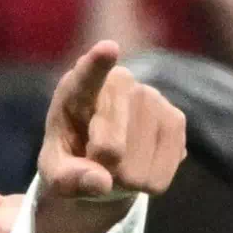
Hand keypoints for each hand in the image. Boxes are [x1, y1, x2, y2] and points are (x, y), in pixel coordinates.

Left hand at [36, 41, 186, 232]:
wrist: (104, 160)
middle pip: (110, 149)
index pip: (88, 76)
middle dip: (99, 170)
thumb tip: (102, 182)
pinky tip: (139, 165)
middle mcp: (119, 82)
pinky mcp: (176, 119)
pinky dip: (147, 184)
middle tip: (93, 160)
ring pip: (137, 168)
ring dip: (124, 179)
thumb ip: (67, 178)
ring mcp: (152, 97)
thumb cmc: (71, 159)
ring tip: (116, 162)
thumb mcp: (56, 172)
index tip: (108, 48)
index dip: (98, 64)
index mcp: (76, 89)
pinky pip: (161, 174)